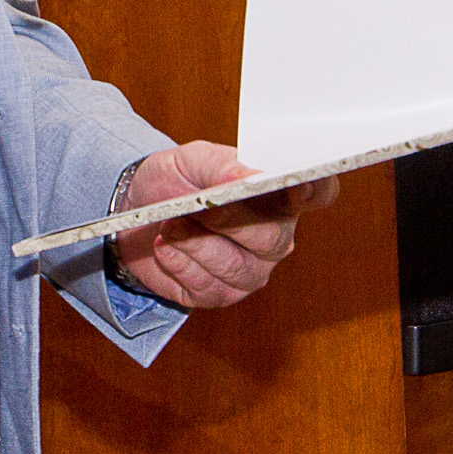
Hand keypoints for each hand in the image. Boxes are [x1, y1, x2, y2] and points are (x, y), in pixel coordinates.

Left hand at [112, 142, 338, 309]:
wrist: (135, 210)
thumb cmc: (176, 181)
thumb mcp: (193, 159)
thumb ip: (222, 165)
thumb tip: (246, 176)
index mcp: (279, 196)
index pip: (317, 195)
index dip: (315, 191)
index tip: (297, 183)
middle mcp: (274, 237)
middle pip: (271, 237)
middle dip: (230, 222)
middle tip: (199, 209)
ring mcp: (250, 270)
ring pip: (235, 266)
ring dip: (195, 243)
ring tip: (170, 225)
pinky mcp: (219, 294)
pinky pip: (206, 286)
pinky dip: (179, 263)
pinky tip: (165, 246)